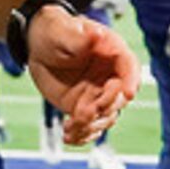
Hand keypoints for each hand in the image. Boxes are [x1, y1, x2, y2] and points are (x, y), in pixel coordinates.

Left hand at [24, 7, 137, 144]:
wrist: (38, 45)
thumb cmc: (55, 31)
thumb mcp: (63, 31)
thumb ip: (80, 37)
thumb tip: (98, 36)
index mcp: (112, 52)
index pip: (129, 68)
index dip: (131, 81)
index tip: (128, 93)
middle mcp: (110, 76)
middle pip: (119, 98)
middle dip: (105, 107)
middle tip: (84, 112)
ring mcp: (98, 94)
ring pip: (105, 117)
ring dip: (91, 126)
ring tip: (71, 127)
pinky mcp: (84, 107)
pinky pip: (89, 126)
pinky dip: (82, 135)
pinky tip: (68, 137)